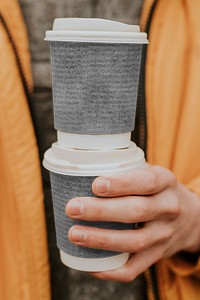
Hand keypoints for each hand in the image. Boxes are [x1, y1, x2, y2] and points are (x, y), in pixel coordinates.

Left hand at [66, 165, 199, 281]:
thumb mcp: (150, 173)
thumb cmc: (156, 190)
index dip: (121, 184)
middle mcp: (168, 208)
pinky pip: (134, 269)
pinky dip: (110, 270)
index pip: (146, 182)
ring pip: (134, 242)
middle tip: (73, 208)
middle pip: (136, 211)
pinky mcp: (157, 256)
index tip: (96, 185)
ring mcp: (164, 235)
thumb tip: (82, 168)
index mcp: (165, 182)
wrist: (189, 218)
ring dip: (101, 240)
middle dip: (101, 211)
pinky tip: (90, 265)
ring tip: (74, 234)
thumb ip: (126, 169)